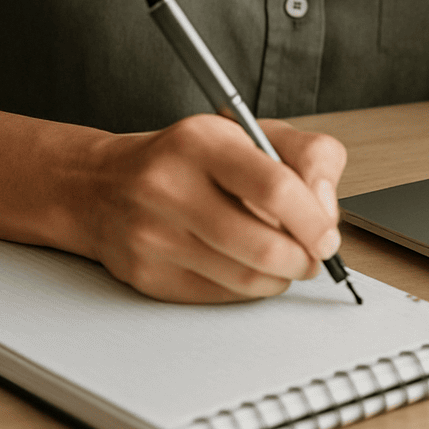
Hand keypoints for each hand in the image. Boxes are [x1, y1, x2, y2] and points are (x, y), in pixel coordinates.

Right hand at [80, 114, 346, 302]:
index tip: (327, 234)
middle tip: (314, 255)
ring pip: (245, 278)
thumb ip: (303, 155)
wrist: (102, 185)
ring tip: (287, 262)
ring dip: (281, 277)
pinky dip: (249, 289)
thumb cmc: (185, 158)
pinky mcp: (148, 275)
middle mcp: (171, 186)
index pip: (275, 187)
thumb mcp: (246, 131)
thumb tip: (326, 208)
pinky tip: (250, 269)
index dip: (313, 220)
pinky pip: (220, 297)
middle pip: (263, 244)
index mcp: (202, 142)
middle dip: (304, 258)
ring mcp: (154, 235)